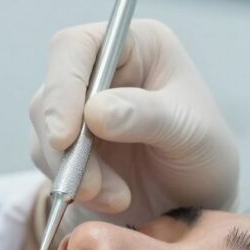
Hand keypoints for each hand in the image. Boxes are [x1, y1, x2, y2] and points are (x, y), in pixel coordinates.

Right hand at [29, 19, 238, 226]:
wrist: (196, 203)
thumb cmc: (205, 155)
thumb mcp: (191, 132)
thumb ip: (145, 116)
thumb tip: (94, 112)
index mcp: (136, 45)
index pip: (78, 46)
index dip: (63, 85)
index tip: (66, 136)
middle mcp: (101, 69)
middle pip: (52, 92)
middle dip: (67, 144)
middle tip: (88, 185)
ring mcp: (79, 107)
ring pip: (44, 130)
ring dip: (72, 171)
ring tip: (117, 198)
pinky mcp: (67, 144)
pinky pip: (49, 161)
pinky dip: (73, 185)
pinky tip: (109, 198)